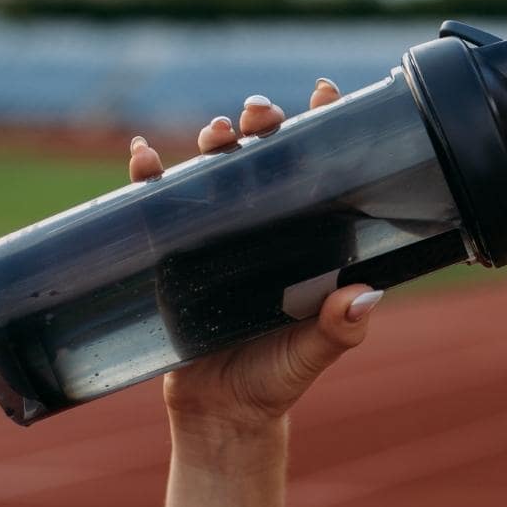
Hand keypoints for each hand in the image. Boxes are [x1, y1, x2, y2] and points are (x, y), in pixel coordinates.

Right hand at [126, 79, 381, 430]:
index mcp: (305, 237)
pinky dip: (146, 174)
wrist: (221, 415)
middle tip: (262, 113)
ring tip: (217, 131)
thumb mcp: (313, 354)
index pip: (318, 169)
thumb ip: (340, 328)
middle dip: (262, 121)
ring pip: (213, 167)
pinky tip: (143, 155)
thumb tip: (363, 297)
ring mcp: (215, 235)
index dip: (324, 125)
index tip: (327, 91)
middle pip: (263, 154)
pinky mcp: (172, 252)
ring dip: (214, 138)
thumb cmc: (277, 379)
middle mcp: (263, 226)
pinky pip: (155, 203)